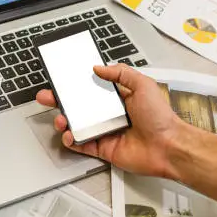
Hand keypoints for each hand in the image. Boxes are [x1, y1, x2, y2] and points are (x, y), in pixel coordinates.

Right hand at [36, 64, 183, 178]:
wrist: (168, 146)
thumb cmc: (160, 117)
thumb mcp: (142, 84)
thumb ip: (120, 72)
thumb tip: (99, 67)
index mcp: (117, 98)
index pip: (91, 89)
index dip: (75, 85)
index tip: (62, 81)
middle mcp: (109, 115)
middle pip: (78, 107)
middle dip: (60, 102)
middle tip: (47, 98)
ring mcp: (104, 132)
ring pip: (76, 126)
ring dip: (63, 122)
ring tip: (61, 119)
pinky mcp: (103, 149)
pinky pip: (81, 144)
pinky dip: (71, 140)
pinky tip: (68, 135)